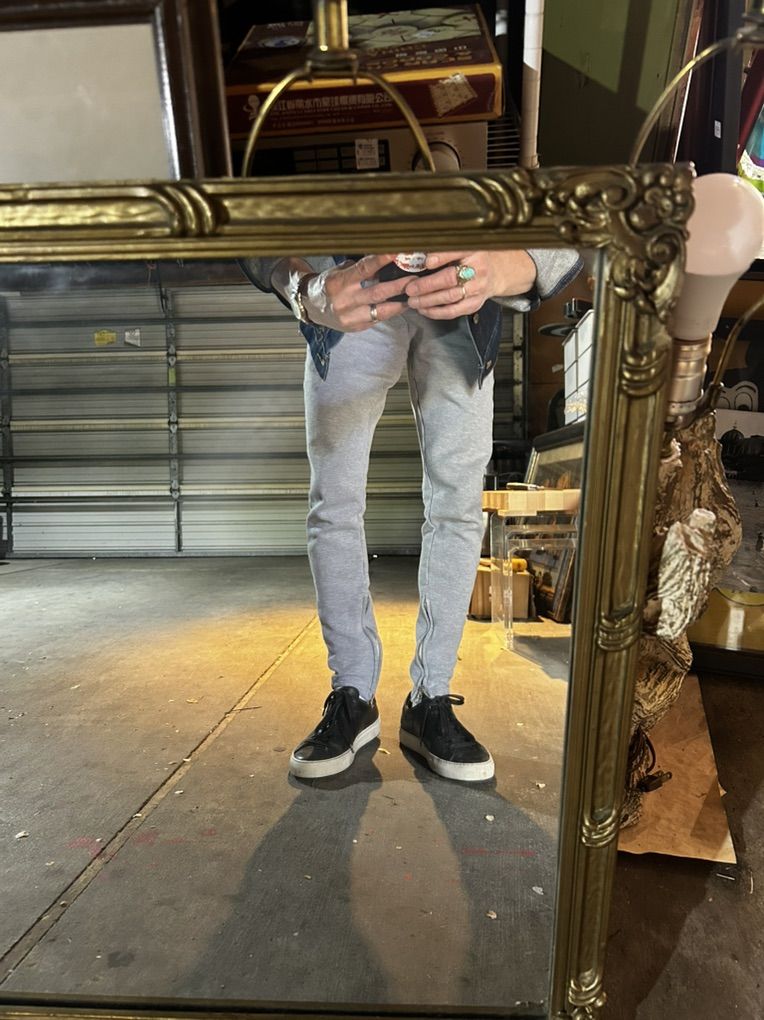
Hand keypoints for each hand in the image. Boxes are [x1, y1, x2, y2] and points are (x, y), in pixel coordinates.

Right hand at [301, 254, 410, 330]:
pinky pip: (377, 320)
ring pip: (381, 311)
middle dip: (399, 286)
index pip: (365, 268)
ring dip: (400, 304)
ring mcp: (350, 316)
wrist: (311, 307)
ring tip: (414, 297)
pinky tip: (401, 307)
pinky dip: (390, 313)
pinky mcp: (355, 327)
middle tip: (416, 280)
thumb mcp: (339, 272)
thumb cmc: (329, 284)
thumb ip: (360, 269)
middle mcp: (345, 300)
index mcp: (340, 282)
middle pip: (378, 293)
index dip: (383, 260)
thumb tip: (384, 261)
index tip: (399, 252)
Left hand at [405, 250, 536, 318]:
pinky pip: (453, 311)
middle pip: (450, 278)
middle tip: (410, 289)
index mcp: (474, 251)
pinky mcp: (475, 304)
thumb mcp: (464, 248)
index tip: (427, 262)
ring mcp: (477, 289)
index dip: (441, 257)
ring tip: (413, 301)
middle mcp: (478, 270)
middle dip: (427, 285)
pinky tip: (424, 310)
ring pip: (450, 297)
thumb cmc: (473, 259)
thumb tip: (419, 257)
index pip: (457, 252)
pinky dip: (436, 312)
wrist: (497, 273)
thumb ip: (444, 252)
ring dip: (428, 301)